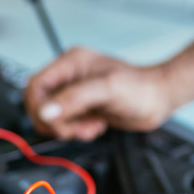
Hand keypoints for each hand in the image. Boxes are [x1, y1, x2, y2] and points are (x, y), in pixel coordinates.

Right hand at [24, 47, 173, 141]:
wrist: (158, 100)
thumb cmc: (140, 88)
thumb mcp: (106, 90)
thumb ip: (74, 99)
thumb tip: (46, 111)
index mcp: (70, 62)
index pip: (36, 85)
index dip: (39, 107)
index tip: (55, 122)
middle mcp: (69, 76)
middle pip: (39, 103)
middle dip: (55, 121)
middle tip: (73, 128)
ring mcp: (75, 92)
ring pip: (52, 117)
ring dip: (68, 128)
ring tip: (90, 126)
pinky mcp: (82, 107)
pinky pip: (66, 123)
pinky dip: (77, 131)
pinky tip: (95, 126)